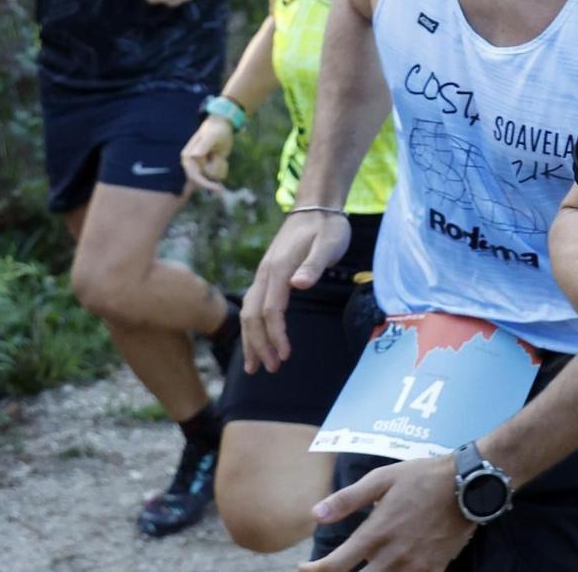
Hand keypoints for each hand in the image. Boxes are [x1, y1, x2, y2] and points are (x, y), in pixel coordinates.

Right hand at [179, 114, 235, 193]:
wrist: (222, 126)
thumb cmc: (217, 130)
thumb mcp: (213, 136)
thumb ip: (204, 144)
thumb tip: (194, 155)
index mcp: (188, 156)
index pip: (194, 176)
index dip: (206, 184)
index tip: (219, 188)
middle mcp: (190, 163)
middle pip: (203, 179)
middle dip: (214, 172)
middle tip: (222, 160)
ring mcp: (198, 165)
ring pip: (210, 177)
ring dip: (219, 167)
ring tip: (219, 154)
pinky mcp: (205, 166)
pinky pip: (215, 175)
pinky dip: (221, 168)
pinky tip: (221, 157)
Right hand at [243, 209, 351, 372]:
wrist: (316, 208)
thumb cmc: (327, 227)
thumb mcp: (328, 243)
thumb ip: (314, 264)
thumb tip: (298, 284)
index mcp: (278, 269)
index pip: (270, 310)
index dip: (276, 335)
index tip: (285, 355)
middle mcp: (265, 274)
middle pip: (253, 316)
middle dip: (259, 345)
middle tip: (270, 369)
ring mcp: (264, 275)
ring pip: (249, 312)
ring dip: (252, 340)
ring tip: (257, 366)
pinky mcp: (268, 276)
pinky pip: (254, 306)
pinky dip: (253, 327)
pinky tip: (257, 341)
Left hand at [300, 453, 474, 571]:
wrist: (469, 484)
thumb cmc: (423, 477)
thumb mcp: (383, 478)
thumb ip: (348, 499)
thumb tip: (315, 514)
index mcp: (376, 533)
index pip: (335, 566)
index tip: (304, 568)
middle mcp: (392, 556)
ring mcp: (414, 566)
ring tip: (361, 569)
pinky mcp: (434, 570)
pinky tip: (390, 570)